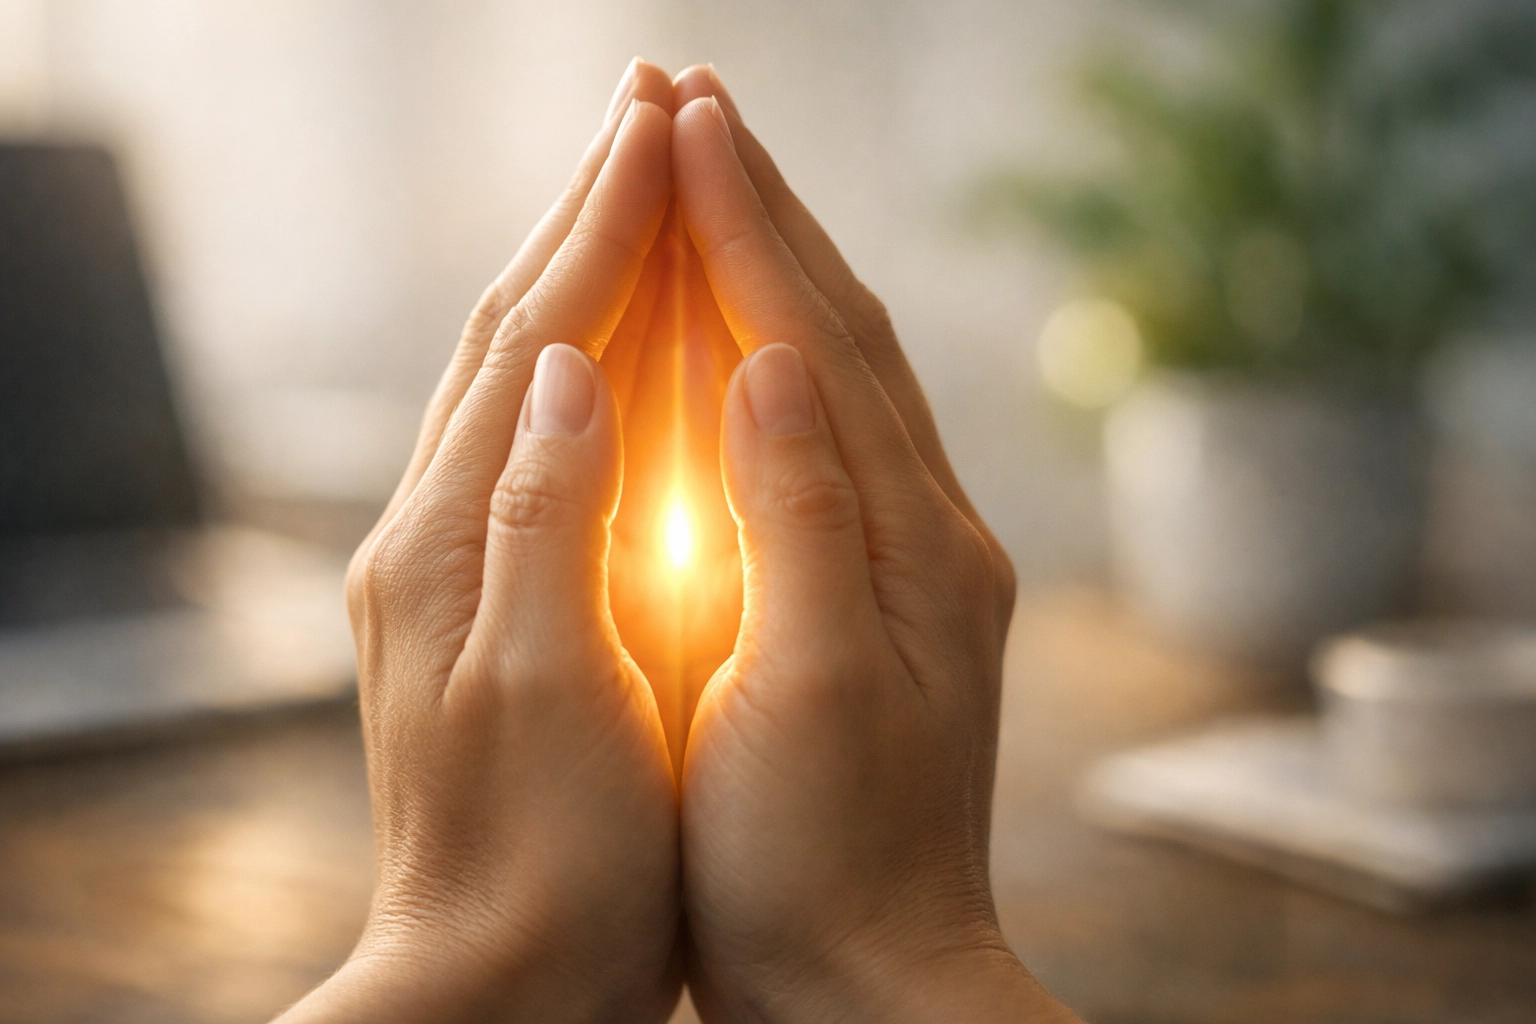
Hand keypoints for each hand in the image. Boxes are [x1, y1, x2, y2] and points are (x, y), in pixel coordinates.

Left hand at [275, 61, 682, 1023]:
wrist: (494, 983)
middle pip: (515, 334)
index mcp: (452, 543)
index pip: (538, 341)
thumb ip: (550, 521)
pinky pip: (535, 446)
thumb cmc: (545, 864)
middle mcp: (437, 533)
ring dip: (578, 271)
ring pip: (522, 380)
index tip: (666, 125)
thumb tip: (576, 369)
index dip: (607, 229)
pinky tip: (620, 341)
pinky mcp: (489, 599)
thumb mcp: (547, 692)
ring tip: (634, 186)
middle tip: (649, 109)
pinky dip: (584, 364)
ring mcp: (458, 563)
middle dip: (585, 214)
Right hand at [669, 69, 1079, 1021]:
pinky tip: (734, 330)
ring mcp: (901, 557)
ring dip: (774, 265)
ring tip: (717, 178)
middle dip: (765, 211)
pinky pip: (820, 440)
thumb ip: (798, 519)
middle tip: (695, 102)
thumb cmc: (822, 864)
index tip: (683, 118)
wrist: (867, 981)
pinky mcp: (869, 594)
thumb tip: (764, 358)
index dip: (744, 227)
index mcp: (908, 541)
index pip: (814, 342)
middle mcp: (921, 528)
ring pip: (834, 373)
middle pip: (839, 328)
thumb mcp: (812, 691)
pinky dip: (772, 357)